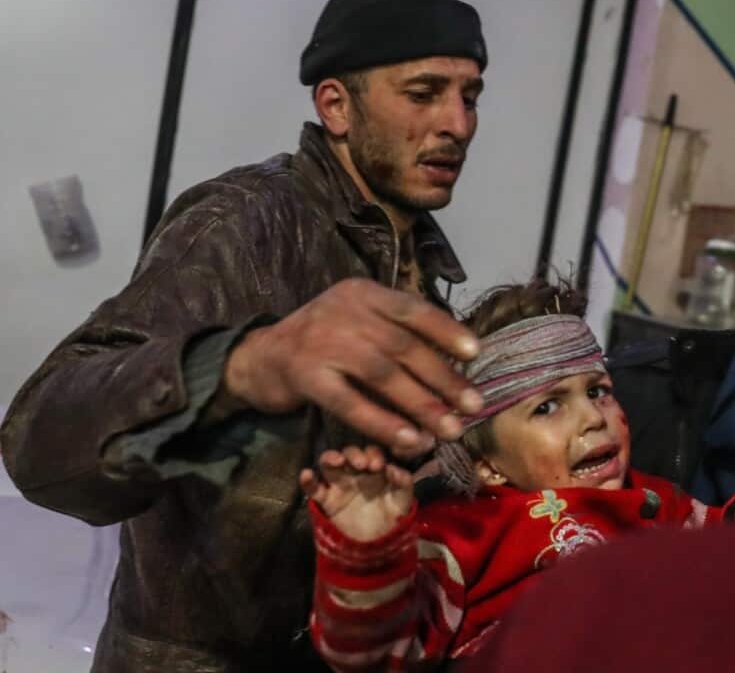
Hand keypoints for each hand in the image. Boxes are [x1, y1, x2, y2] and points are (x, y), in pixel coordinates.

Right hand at [223, 278, 482, 458]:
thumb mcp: (358, 324)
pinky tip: (410, 440)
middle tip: (473, 405)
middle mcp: (343, 310)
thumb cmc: (323, 344)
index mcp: (362, 293)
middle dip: (443, 379)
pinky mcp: (305, 376)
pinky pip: (352, 404)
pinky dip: (385, 424)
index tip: (476, 354)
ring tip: (450, 429)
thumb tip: (454, 370)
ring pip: (383, 375)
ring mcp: (321, 342)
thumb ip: (396, 336)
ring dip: (422, 405)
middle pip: (403, 346)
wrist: (259, 359)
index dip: (446, 331)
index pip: (413, 309)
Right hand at [300, 445, 413, 541]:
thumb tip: (394, 468)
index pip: (371, 453)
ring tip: (337, 461)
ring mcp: (339, 486)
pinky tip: (307, 474)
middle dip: (354, 454)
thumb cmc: (392, 518)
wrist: (377, 546)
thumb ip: (404, 484)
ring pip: (328, 465)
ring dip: (330, 458)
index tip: (377, 465)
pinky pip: (313, 489)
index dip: (373, 454)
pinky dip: (308, 481)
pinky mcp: (327, 501)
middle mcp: (356, 474)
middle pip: (349, 454)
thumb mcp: (403, 501)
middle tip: (362, 464)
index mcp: (375, 471)